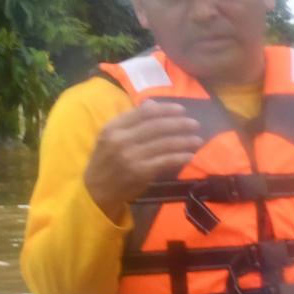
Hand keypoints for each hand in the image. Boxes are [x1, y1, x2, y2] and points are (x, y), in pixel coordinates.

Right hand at [83, 101, 206, 213]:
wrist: (96, 189)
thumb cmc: (106, 160)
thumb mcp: (111, 137)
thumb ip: (131, 121)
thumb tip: (152, 104)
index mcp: (113, 128)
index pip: (142, 113)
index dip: (165, 109)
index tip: (181, 109)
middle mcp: (121, 139)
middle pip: (156, 126)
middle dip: (179, 123)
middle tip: (194, 123)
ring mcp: (131, 156)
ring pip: (164, 144)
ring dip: (184, 141)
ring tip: (198, 140)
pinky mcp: (140, 172)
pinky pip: (165, 161)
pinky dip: (180, 157)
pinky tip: (190, 155)